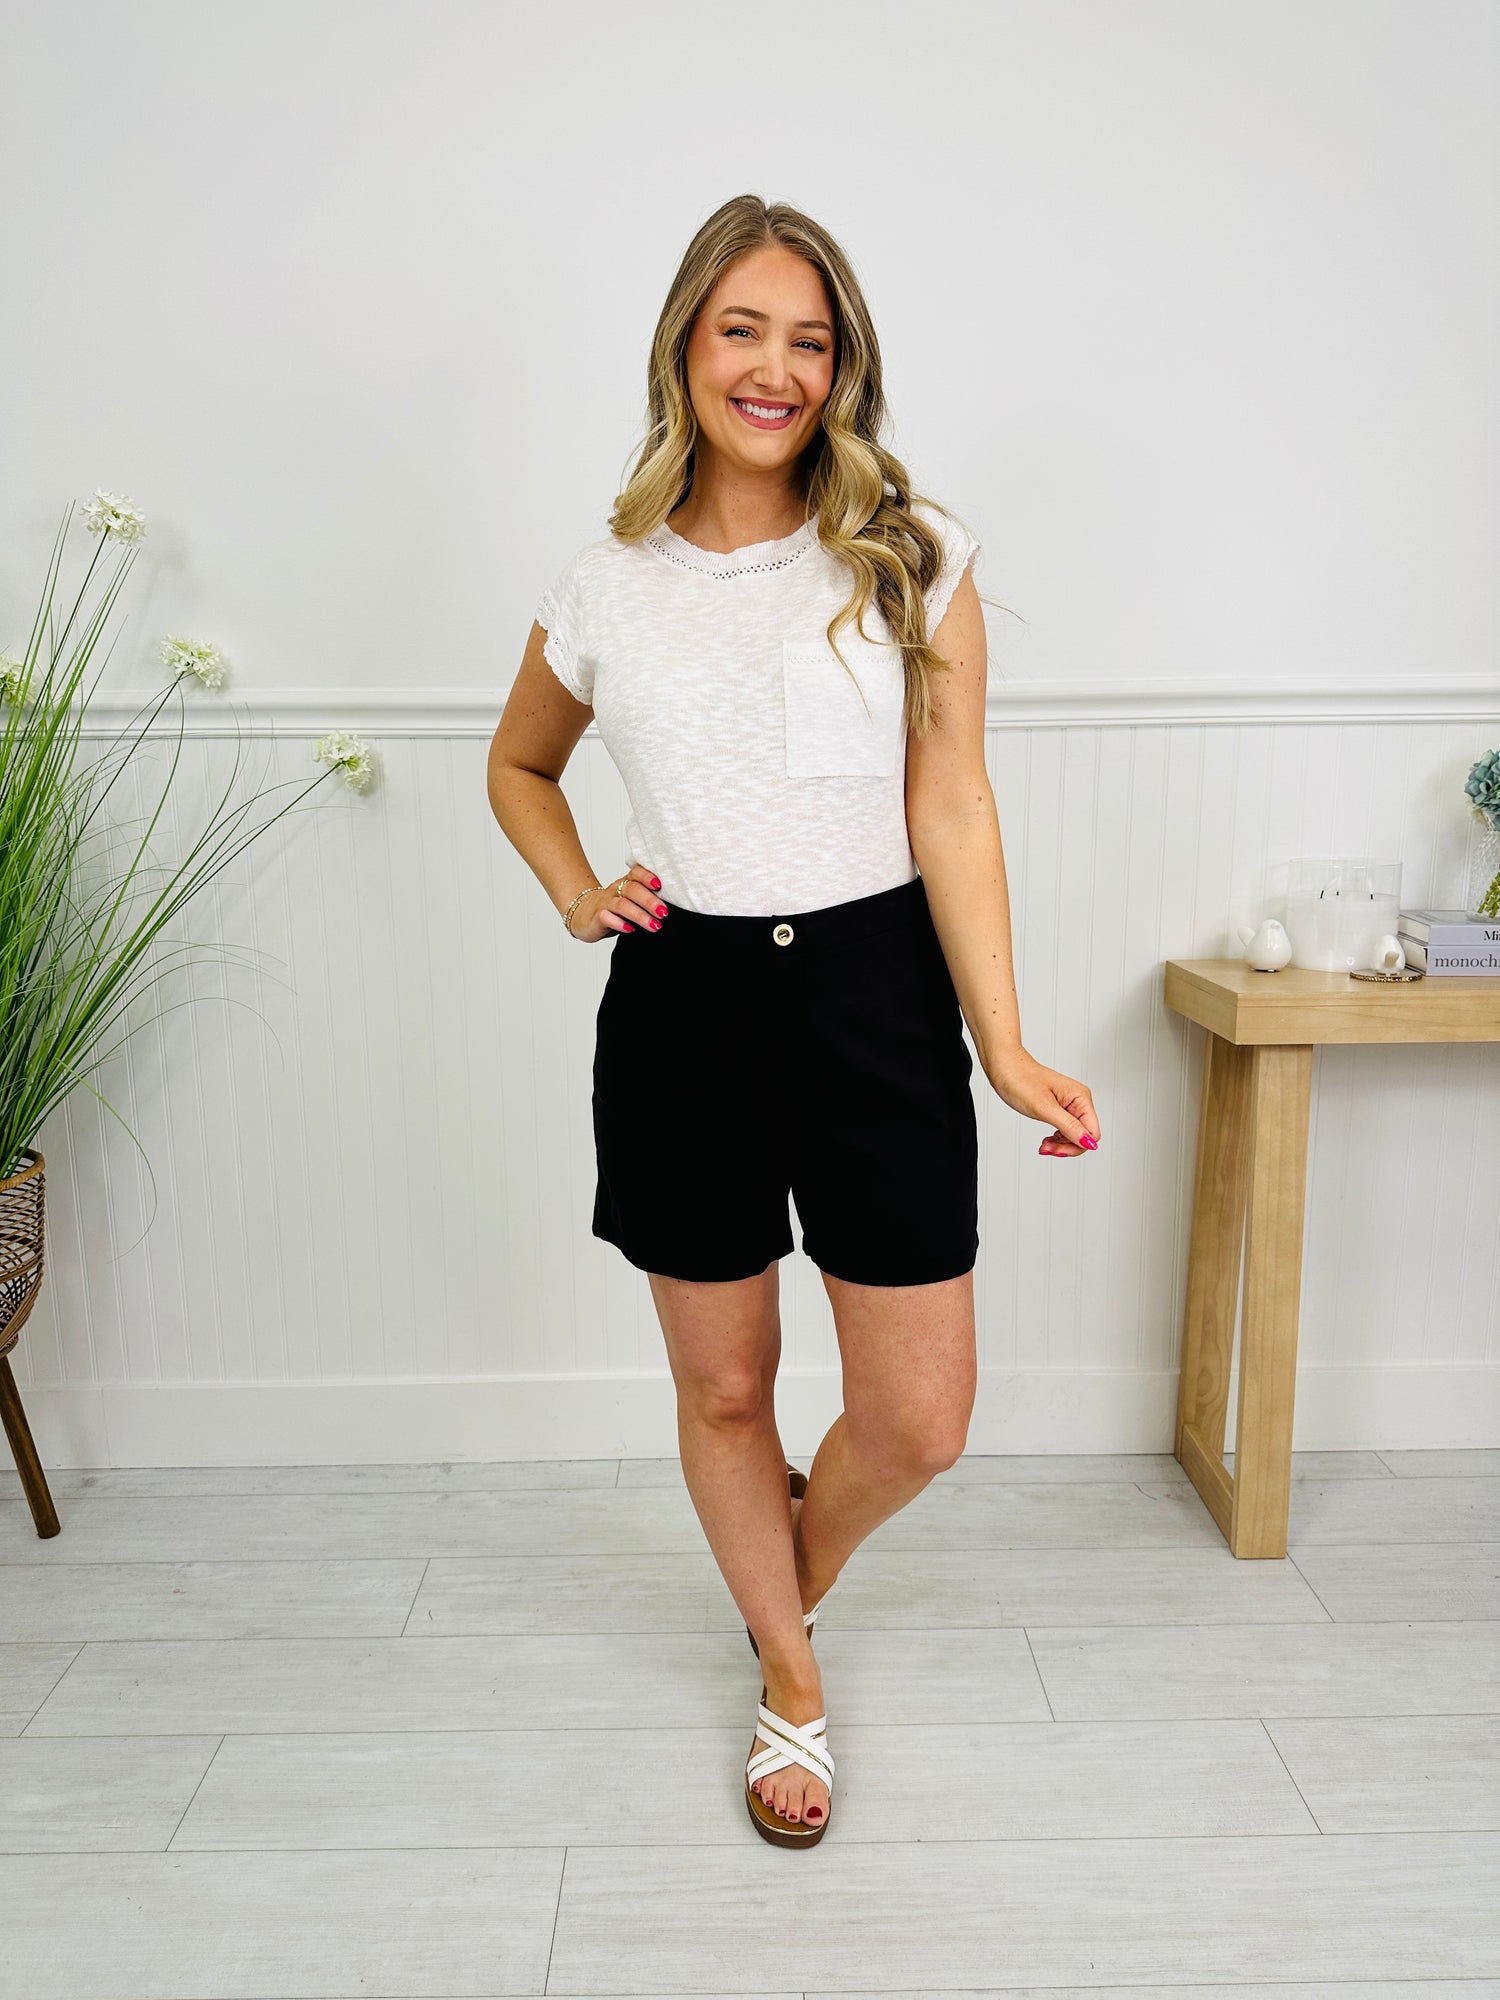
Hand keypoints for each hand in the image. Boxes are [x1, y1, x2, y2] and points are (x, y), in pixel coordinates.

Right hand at [567, 863, 669, 941]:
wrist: (585, 914)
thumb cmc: (617, 908)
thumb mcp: (634, 900)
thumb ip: (650, 898)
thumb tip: (678, 905)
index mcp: (627, 882)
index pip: (636, 873)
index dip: (647, 876)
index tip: (660, 885)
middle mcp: (616, 889)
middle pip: (632, 889)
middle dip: (650, 901)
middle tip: (664, 913)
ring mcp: (606, 903)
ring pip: (622, 905)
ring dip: (640, 915)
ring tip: (655, 926)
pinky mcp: (597, 917)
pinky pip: (606, 917)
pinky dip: (618, 923)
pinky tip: (630, 929)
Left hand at [985, 1049, 1099, 1157]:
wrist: (1004, 1066)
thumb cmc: (1020, 1080)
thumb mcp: (1044, 1108)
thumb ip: (1069, 1126)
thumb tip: (1089, 1143)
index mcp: (1080, 1098)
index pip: (1092, 1133)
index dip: (1076, 1146)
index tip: (1056, 1149)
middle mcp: (1078, 1100)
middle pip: (1084, 1136)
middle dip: (1066, 1146)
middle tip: (1046, 1147)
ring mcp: (1068, 1104)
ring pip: (1074, 1135)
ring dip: (1060, 1144)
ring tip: (1044, 1145)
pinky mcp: (1058, 1107)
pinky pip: (1065, 1129)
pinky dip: (1056, 1138)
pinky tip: (1046, 1140)